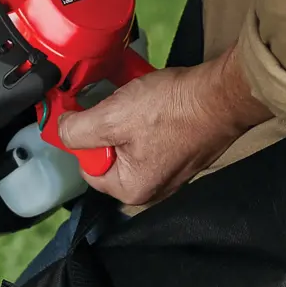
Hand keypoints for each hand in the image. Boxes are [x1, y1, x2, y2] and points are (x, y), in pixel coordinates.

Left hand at [55, 46, 273, 209]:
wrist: (224, 95)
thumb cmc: (170, 109)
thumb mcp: (111, 117)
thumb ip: (76, 130)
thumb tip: (60, 130)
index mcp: (130, 191)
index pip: (88, 168)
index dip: (87, 139)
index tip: (100, 114)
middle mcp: (152, 191)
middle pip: (110, 158)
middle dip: (111, 129)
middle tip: (124, 106)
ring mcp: (171, 175)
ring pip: (132, 146)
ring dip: (130, 121)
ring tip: (143, 103)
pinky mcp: (185, 156)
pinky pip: (154, 141)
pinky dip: (151, 121)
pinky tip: (158, 105)